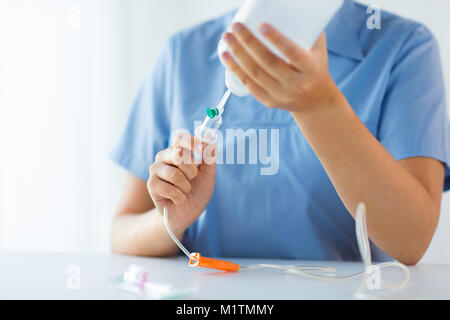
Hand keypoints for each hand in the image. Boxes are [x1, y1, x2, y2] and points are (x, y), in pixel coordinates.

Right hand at [147, 133, 216, 233]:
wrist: (187, 214)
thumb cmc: (197, 192)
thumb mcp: (208, 176)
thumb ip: (209, 160)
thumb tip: (211, 143)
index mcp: (177, 150)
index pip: (181, 138)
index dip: (192, 142)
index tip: (202, 149)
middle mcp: (164, 157)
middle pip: (178, 153)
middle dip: (191, 169)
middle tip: (193, 178)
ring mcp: (156, 170)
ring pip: (175, 173)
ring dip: (186, 186)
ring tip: (186, 191)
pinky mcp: (152, 185)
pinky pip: (169, 189)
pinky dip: (179, 197)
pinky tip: (179, 199)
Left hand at [221, 22, 340, 112]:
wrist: (314, 99)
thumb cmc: (314, 65)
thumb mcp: (317, 49)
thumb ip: (307, 31)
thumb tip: (288, 9)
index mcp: (310, 69)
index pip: (293, 53)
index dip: (277, 40)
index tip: (262, 25)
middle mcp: (296, 84)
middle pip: (268, 62)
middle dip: (249, 43)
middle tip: (236, 26)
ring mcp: (281, 94)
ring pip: (255, 74)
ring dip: (238, 54)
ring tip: (227, 38)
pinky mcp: (269, 101)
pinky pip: (249, 84)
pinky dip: (236, 69)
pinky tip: (226, 56)